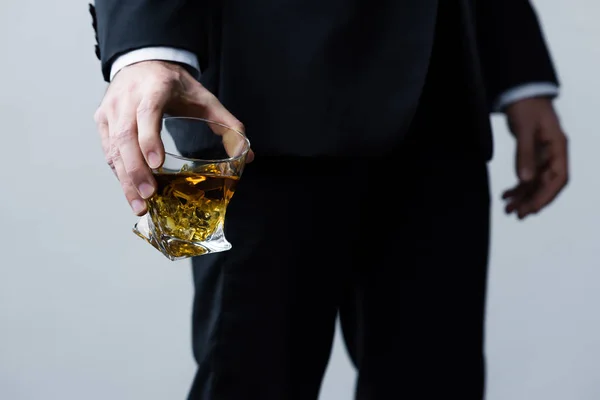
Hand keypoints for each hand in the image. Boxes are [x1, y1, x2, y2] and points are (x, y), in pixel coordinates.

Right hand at [94, 61, 253, 215]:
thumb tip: (246, 155)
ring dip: (125, 180)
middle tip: (148, 196)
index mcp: (155, 88)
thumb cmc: (175, 85)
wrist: (144, 62)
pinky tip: (131, 192)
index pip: (148, 112)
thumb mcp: (205, 98)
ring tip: (139, 206)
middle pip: (125, 136)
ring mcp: (111, 110)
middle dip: (136, 170)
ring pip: (113, 148)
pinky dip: (120, 173)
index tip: (156, 164)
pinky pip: (108, 151)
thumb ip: (227, 124)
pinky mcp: (102, 121)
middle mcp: (127, 98)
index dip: (149, 138)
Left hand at [502, 97, 568, 218]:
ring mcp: (543, 155)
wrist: (521, 92)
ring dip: (522, 197)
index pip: (558, 178)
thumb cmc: (527, 106)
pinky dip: (517, 187)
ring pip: (535, 182)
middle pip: (546, 184)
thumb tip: (525, 179)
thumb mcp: (524, 129)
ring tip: (507, 210)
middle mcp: (554, 154)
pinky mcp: (532, 155)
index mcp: (559, 147)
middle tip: (516, 215)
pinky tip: (505, 196)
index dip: (547, 196)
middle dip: (532, 201)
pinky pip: (527, 175)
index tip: (533, 209)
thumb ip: (524, 154)